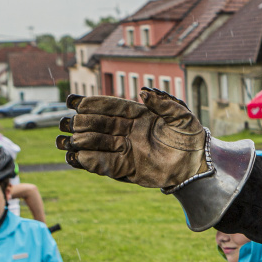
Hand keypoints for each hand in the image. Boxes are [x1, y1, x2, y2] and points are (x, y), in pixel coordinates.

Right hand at [57, 88, 205, 188]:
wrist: (197, 164)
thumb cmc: (191, 137)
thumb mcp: (182, 116)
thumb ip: (164, 103)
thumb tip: (143, 92)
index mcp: (139, 115)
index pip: (112, 107)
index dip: (93, 104)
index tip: (74, 101)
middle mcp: (129, 131)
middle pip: (100, 125)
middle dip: (83, 123)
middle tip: (68, 122)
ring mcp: (126, 150)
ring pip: (98, 144)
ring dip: (81, 142)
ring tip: (64, 141)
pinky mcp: (127, 168)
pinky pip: (105, 164)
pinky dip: (89, 161)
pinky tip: (75, 158)